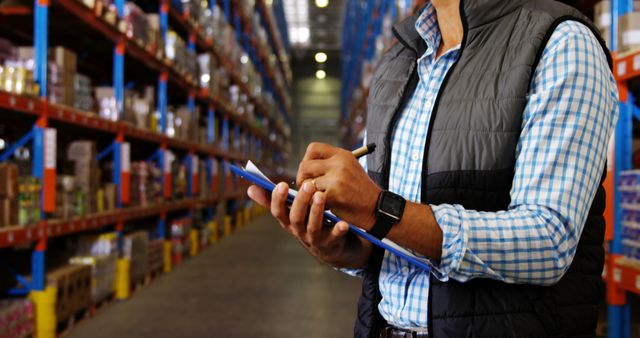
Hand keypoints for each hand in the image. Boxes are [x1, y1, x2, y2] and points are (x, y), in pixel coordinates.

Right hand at [247, 181, 370, 267]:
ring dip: (316, 212)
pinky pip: (335, 238)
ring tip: (321, 196)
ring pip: (313, 227)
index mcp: (289, 222)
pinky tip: (343, 223)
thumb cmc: (310, 224)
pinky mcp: (332, 244)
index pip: (278, 212)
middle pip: (296, 218)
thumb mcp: (292, 214)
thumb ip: (273, 201)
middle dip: (300, 202)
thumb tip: (250, 188)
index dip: (278, 200)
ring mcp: (315, 240)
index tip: (281, 185)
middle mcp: (299, 232)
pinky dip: (338, 231)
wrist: (334, 250)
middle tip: (308, 184)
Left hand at [296, 142, 380, 230]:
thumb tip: (303, 167)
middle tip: (309, 190)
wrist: (376, 208)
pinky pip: (313, 198)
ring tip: (321, 199)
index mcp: (342, 154)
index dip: (306, 160)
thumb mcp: (348, 169)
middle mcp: (340, 162)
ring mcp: (337, 177)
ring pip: (307, 184)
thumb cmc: (359, 191)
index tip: (310, 173)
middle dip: (302, 179)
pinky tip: (328, 206)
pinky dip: (317, 205)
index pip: (312, 148)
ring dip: (309, 194)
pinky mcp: (335, 193)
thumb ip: (329, 164)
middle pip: (305, 166)